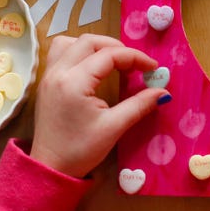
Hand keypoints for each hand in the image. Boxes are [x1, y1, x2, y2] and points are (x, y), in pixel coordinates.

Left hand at [30, 34, 166, 177]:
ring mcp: (49, 75)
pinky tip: (90, 67)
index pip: (109, 55)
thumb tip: (163, 92)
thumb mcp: (113, 128)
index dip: (135, 57)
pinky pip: (59, 53)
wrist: (49, 169)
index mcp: (74, 82)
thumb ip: (139, 105)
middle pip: (90, 41)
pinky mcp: (46, 82)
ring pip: (70, 42)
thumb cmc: (80, 150)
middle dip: (116, 47)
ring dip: (93, 45)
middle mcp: (58, 72)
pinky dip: (77, 51)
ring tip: (111, 61)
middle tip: (134, 64)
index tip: (152, 68)